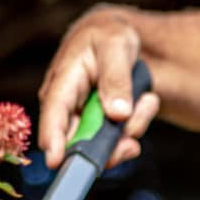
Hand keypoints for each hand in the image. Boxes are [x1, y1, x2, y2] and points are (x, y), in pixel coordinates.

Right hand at [38, 4, 160, 168]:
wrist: (120, 39)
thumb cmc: (110, 37)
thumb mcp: (115, 45)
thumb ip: (116, 79)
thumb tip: (117, 115)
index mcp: (62, 82)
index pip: (54, 114)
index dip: (52, 140)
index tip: (56, 162)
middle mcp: (68, 108)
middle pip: (78, 143)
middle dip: (109, 147)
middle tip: (130, 144)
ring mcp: (85, 121)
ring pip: (106, 146)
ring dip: (133, 127)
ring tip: (146, 100)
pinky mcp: (101, 128)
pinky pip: (122, 140)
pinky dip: (139, 123)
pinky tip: (145, 102)